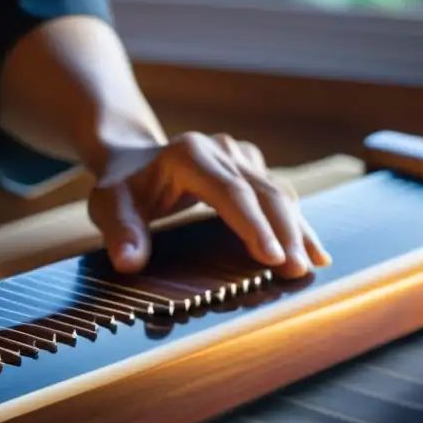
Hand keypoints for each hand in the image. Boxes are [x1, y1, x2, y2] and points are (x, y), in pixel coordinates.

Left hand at [87, 132, 330, 278]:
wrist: (132, 159)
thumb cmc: (122, 186)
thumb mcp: (109, 205)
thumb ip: (121, 232)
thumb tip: (128, 262)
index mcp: (189, 155)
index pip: (231, 192)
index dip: (253, 225)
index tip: (272, 257)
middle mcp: (221, 151)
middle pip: (264, 192)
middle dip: (285, 232)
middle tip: (298, 271)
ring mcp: (240, 157)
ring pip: (278, 193)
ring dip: (297, 229)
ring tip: (314, 263)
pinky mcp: (251, 169)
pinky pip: (278, 196)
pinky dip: (295, 223)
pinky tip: (313, 250)